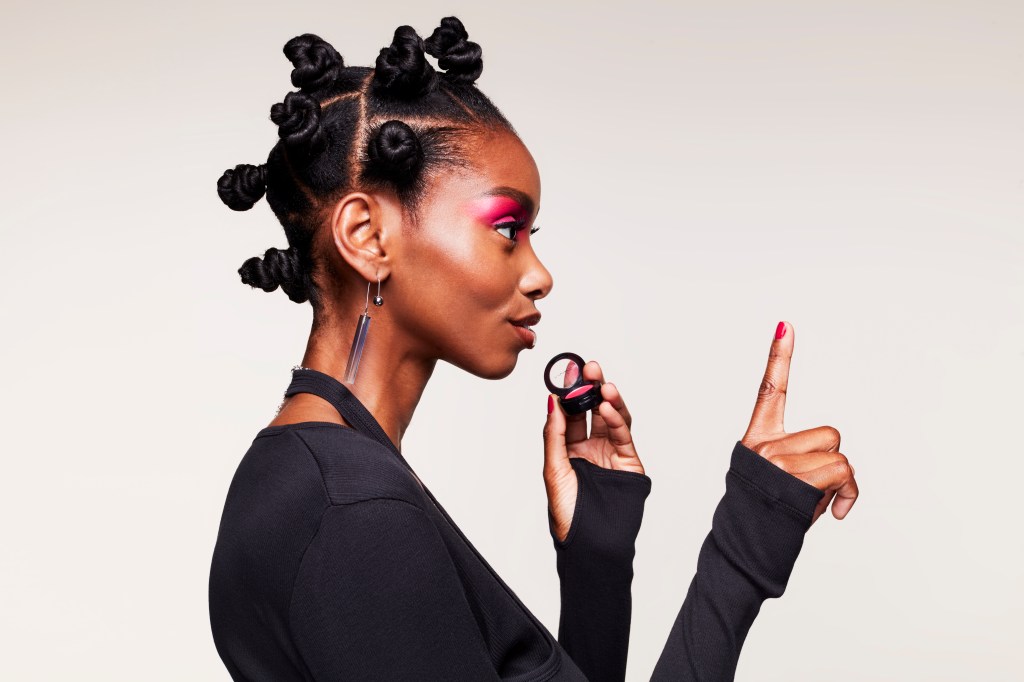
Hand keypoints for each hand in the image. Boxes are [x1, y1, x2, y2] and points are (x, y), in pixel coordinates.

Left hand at [542, 360, 644, 542]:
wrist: (591, 543)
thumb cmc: (567, 513)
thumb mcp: (554, 469)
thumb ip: (554, 434)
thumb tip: (551, 401)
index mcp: (568, 449)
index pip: (569, 414)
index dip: (569, 393)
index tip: (567, 373)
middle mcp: (589, 447)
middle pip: (591, 410)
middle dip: (590, 388)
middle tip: (588, 367)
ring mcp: (609, 453)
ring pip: (610, 417)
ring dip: (607, 398)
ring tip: (601, 382)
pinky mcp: (628, 461)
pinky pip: (622, 435)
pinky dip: (617, 418)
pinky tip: (609, 406)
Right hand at [742, 321, 858, 525]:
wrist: (744, 550)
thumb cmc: (765, 520)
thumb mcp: (780, 484)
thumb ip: (800, 462)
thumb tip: (838, 468)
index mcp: (758, 440)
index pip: (769, 389)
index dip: (779, 356)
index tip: (785, 325)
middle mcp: (764, 445)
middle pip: (829, 436)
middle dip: (832, 466)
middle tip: (812, 493)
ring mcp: (777, 460)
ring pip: (838, 456)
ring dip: (839, 485)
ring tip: (814, 505)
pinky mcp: (792, 476)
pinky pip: (842, 473)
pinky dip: (847, 496)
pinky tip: (831, 514)